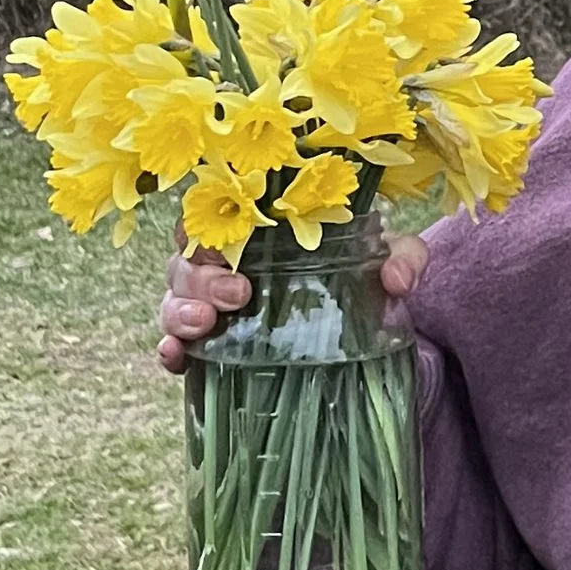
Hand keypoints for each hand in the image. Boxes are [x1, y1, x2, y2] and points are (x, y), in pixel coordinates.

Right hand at [154, 232, 431, 371]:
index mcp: (259, 227)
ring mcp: (211, 303)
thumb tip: (396, 280)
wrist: (368, 324)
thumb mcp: (390, 257)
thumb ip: (401, 258)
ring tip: (205, 324)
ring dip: (181, 310)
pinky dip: (169, 350)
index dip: (211, 219)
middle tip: (240, 294)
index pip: (215, 211)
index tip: (231, 239)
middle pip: (188, 257)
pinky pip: (174, 344)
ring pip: (173, 297)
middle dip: (203, 275)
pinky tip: (176, 358)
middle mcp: (225, 261)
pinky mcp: (210, 345)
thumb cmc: (365, 273)